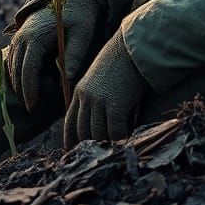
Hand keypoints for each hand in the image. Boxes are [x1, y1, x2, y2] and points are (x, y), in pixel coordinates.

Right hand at [5, 0, 103, 110]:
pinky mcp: (21, 35)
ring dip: (21, 82)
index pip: (28, 71)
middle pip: (16, 71)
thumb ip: (74, 55)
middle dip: (24, 91)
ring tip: (38, 94)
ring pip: (12, 66)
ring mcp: (20, 35)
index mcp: (36, 37)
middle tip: (35, 106)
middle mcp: (23, 36)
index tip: (33, 107)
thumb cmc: (81, 15)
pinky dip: (20, 72)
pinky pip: (14, 58)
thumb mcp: (82, 34)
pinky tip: (34, 81)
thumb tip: (67, 79)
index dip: (29, 91)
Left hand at [64, 29, 146, 146]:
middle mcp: (86, 98)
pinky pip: (115, 132)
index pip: (70, 123)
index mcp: (80, 91)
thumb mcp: (101, 76)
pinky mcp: (115, 105)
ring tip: (114, 152)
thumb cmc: (122, 59)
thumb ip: (96, 94)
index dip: (72, 140)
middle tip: (98, 158)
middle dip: (89, 147)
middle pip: (82, 132)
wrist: (134, 46)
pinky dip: (120, 140)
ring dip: (106, 145)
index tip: (75, 153)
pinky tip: (127, 143)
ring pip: (97, 135)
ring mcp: (100, 102)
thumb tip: (100, 116)